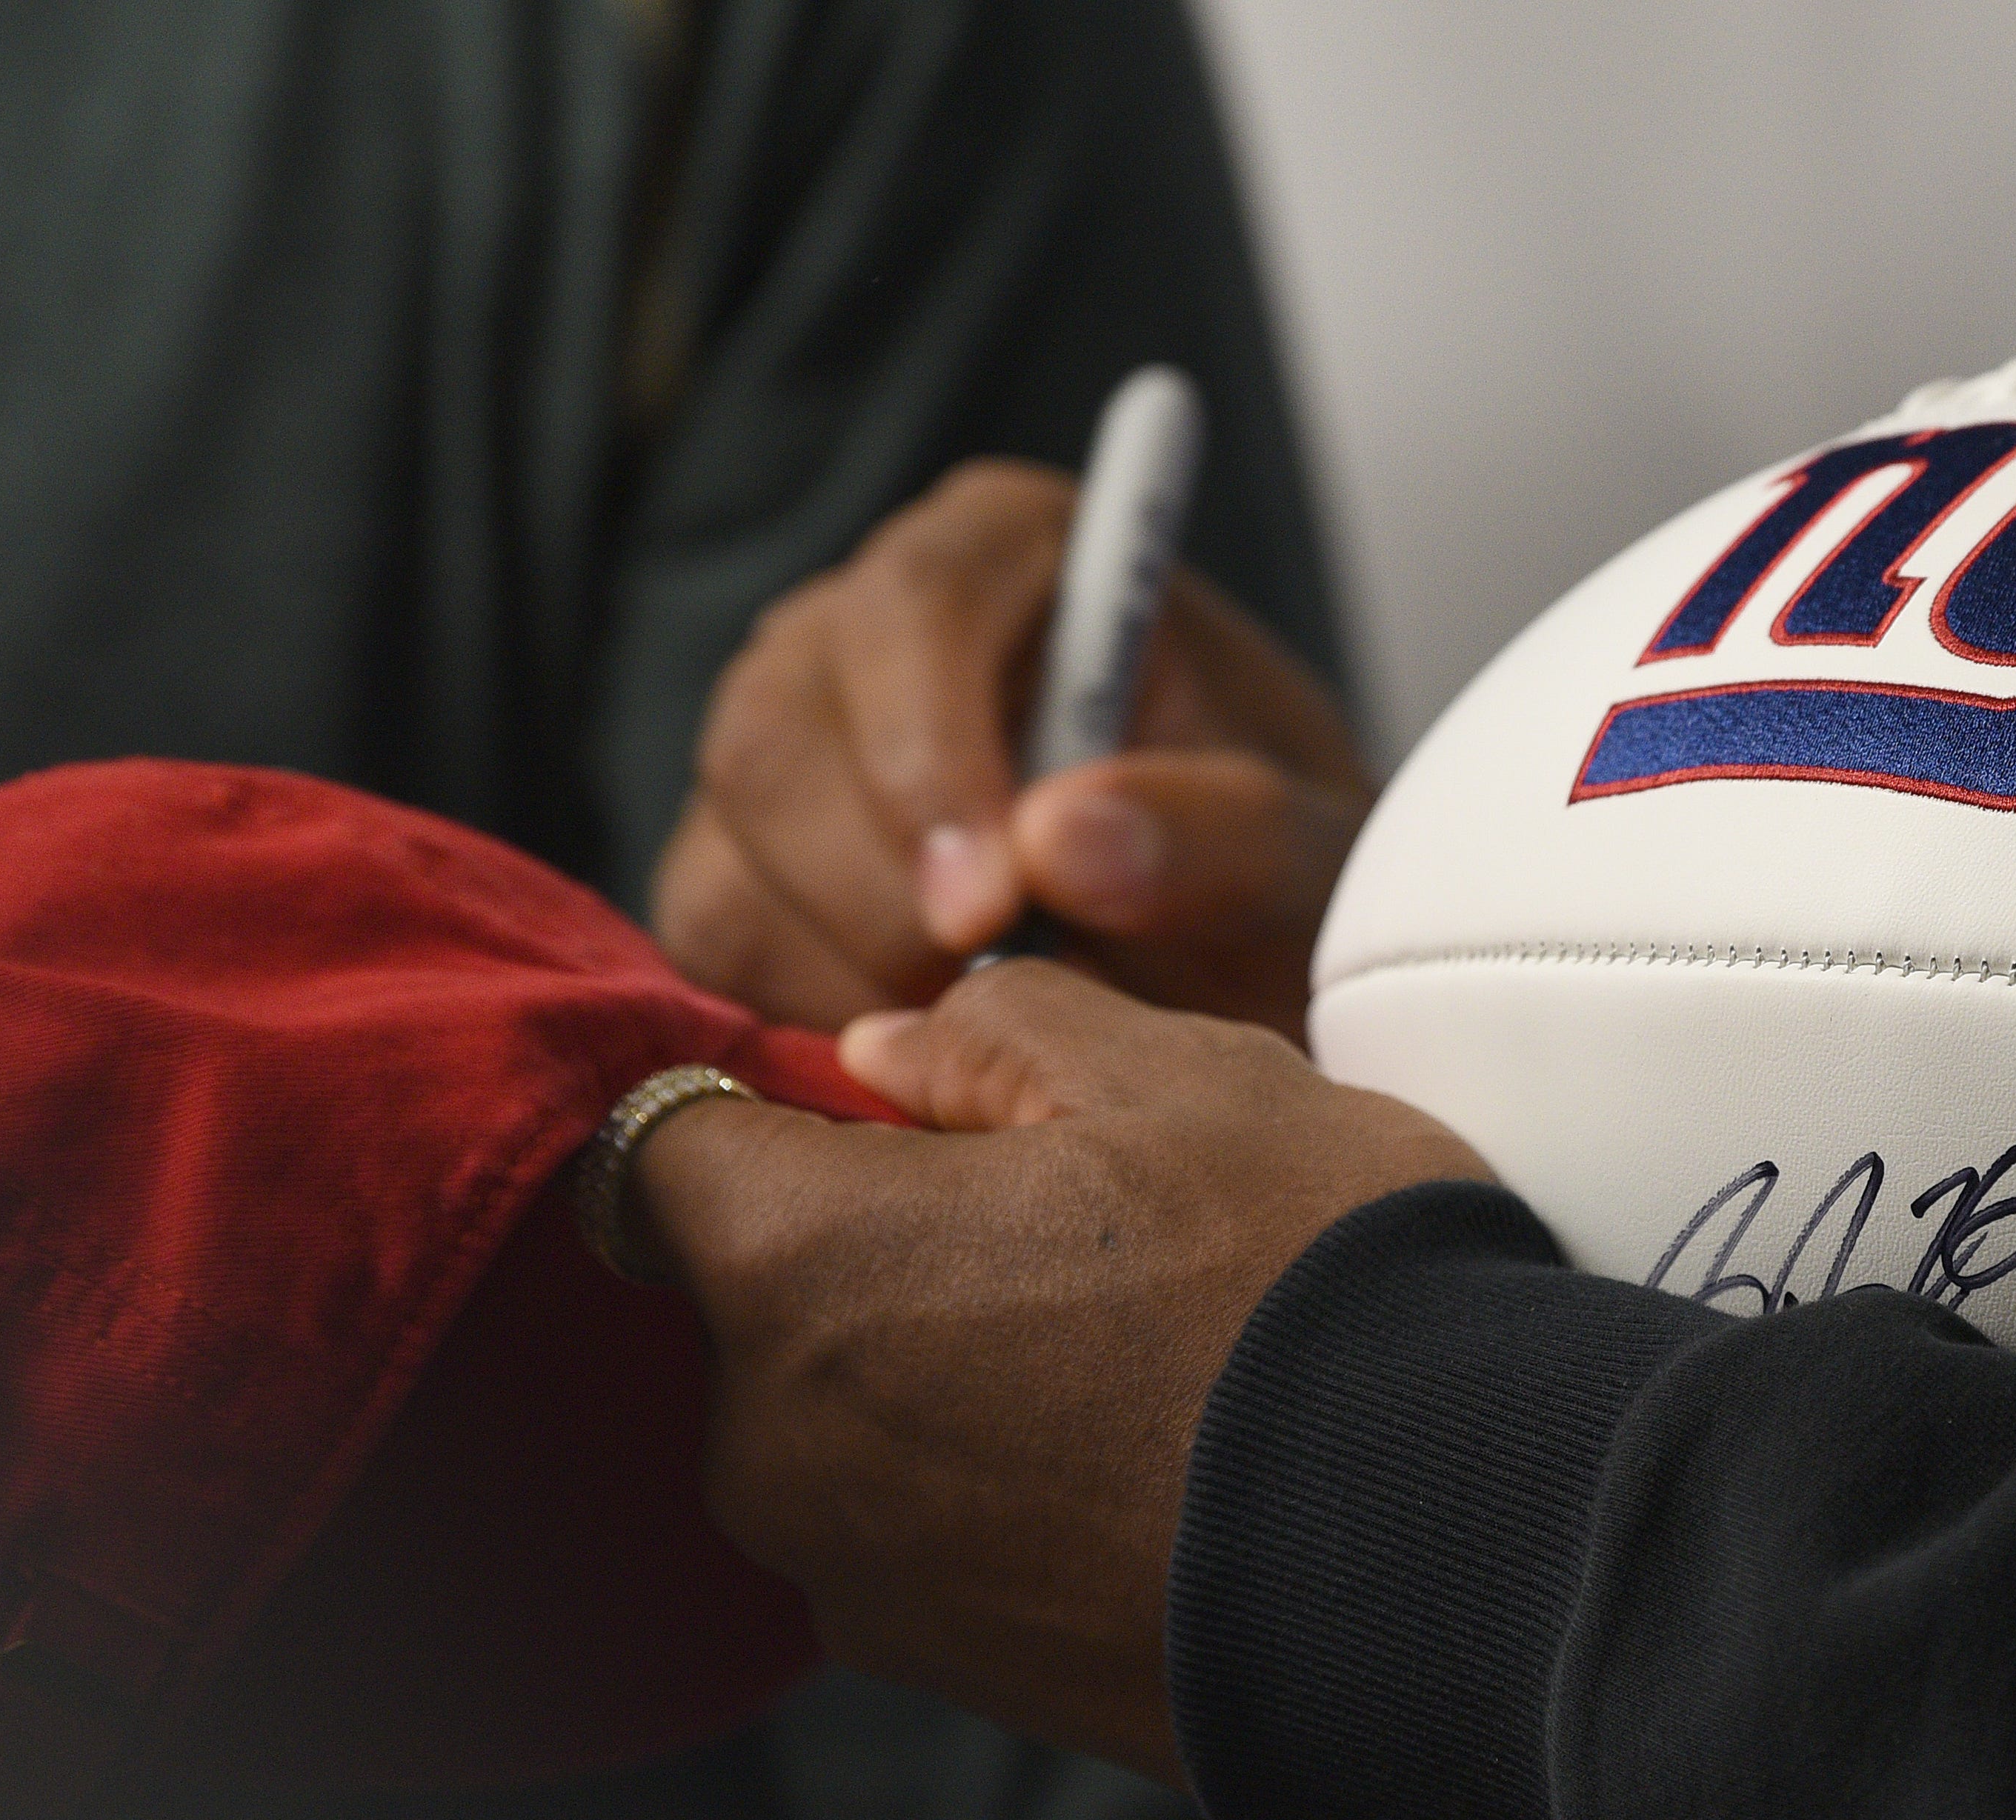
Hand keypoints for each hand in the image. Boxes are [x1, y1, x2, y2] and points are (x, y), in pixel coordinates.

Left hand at [624, 963, 1485, 1783]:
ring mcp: (861, 1582)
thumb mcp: (1181, 1079)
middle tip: (1077, 1225)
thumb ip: (992, 1036)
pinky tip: (1150, 1453)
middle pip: (763, 1298)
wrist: (1454, 1567)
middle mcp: (776, 1446)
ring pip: (849, 1418)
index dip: (772, 1108)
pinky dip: (998, 1481)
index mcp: (793, 1266)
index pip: (661, 1150)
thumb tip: (882, 1056)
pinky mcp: (952, 1675)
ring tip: (1139, 1347)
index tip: (902, 1113)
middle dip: (877, 1246)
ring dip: (945, 1365)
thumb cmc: (1309, 1287)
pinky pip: (927, 1532)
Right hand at [653, 459, 1370, 1043]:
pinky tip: (924, 1069)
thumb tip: (1057, 843)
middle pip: (774, 739)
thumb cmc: (1268, 878)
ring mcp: (781, 755)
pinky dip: (806, 1027)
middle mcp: (859, 633)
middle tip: (992, 1011)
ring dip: (848, 982)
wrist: (1236, 967)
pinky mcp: (738, 875)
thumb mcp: (1302, 860)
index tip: (990, 910)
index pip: (912, 609)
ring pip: (725, 863)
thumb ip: (1216, 833)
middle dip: (877, 902)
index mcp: (1008, 554)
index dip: (928, 757)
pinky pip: (713, 957)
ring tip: (988, 1040)